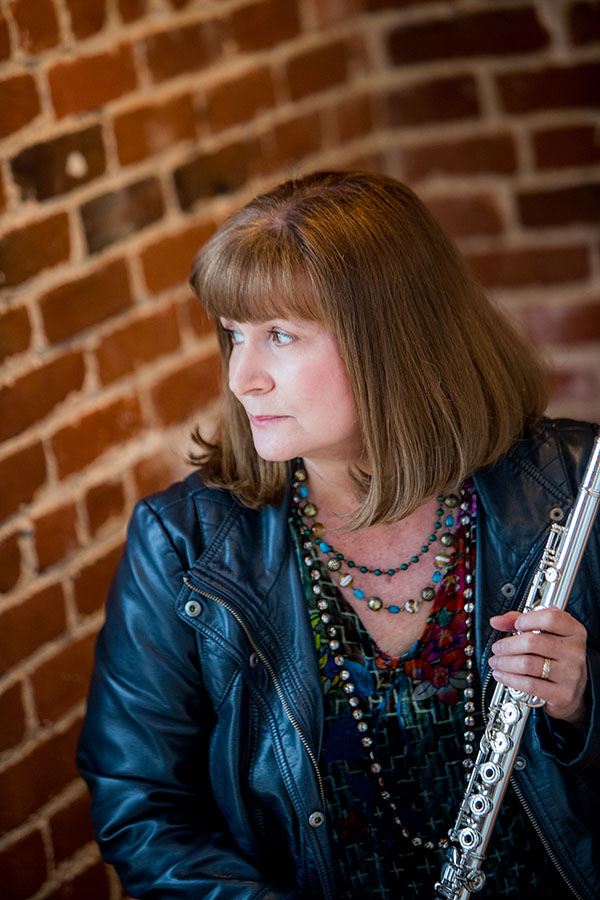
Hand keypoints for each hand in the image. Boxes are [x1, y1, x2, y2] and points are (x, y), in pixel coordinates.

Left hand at [488, 608, 587, 725]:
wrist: (576, 688)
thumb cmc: (557, 655)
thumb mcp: (545, 631)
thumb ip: (520, 620)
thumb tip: (497, 621)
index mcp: (573, 631)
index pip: (550, 618)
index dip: (527, 620)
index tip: (515, 625)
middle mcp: (574, 651)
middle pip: (532, 642)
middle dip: (507, 645)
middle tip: (497, 648)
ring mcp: (571, 674)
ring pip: (527, 664)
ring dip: (504, 663)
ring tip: (496, 662)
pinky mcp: (563, 694)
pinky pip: (529, 685)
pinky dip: (510, 679)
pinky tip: (502, 675)